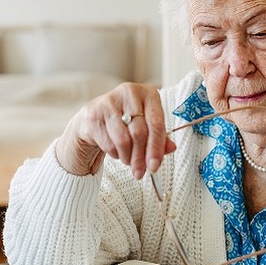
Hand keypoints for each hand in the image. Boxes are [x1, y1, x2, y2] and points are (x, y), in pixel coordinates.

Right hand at [56, 82, 176, 178]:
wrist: (95, 118)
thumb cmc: (126, 121)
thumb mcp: (146, 125)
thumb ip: (160, 137)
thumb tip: (171, 148)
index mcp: (148, 93)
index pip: (156, 123)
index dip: (156, 148)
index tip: (154, 166)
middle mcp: (129, 92)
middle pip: (140, 133)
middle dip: (141, 157)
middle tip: (140, 172)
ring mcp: (109, 102)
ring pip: (123, 141)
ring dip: (127, 157)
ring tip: (128, 160)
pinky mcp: (94, 114)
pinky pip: (109, 143)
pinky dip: (115, 153)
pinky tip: (116, 150)